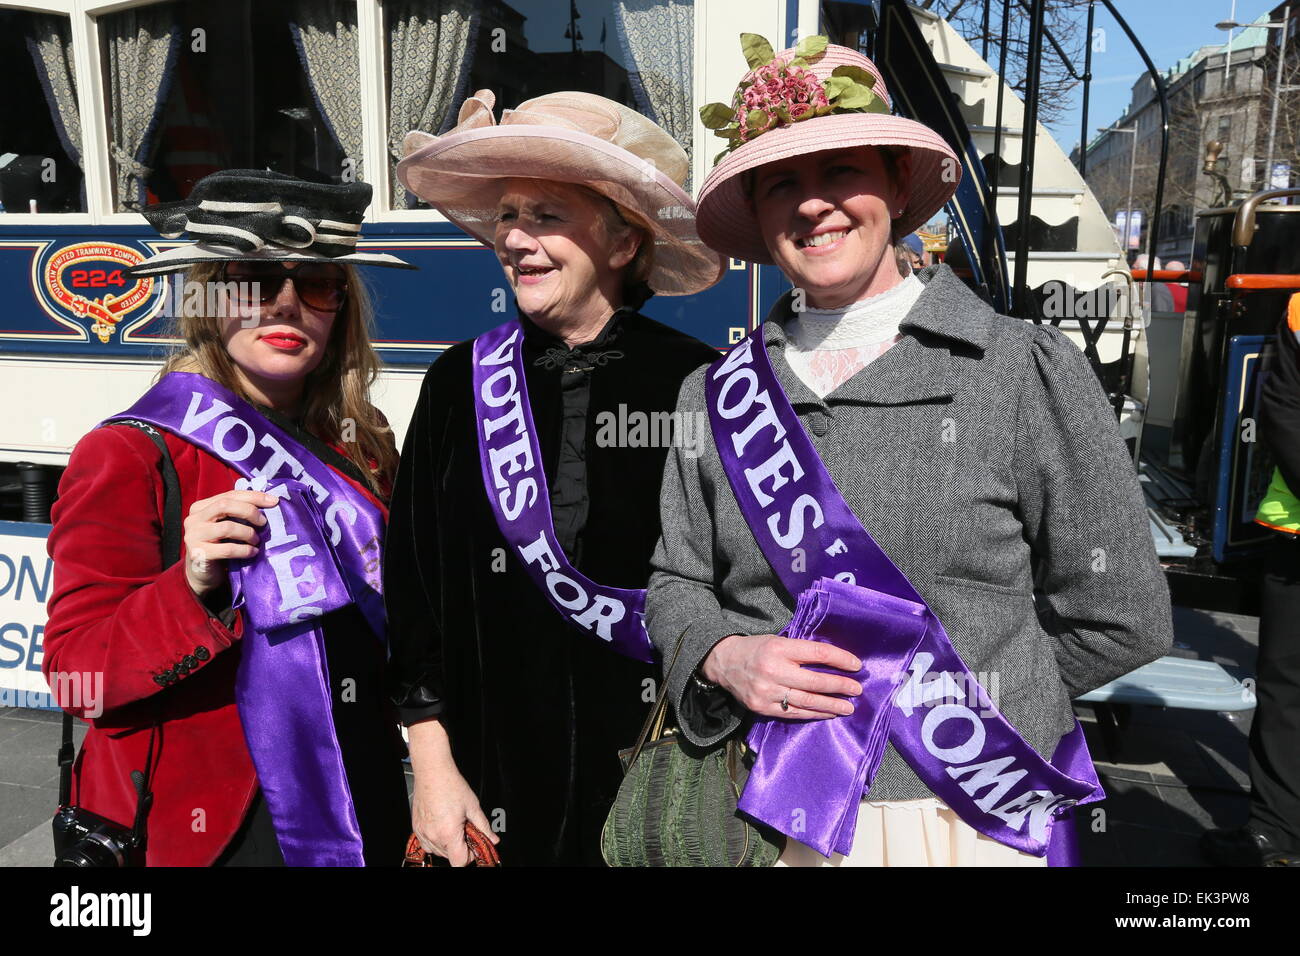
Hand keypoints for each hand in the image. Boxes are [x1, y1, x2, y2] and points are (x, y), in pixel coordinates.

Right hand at [181, 489, 278, 596]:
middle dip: (250, 511)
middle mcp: (193, 519)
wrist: (203, 574)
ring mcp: (193, 536)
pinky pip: (228, 549)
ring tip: (256, 540)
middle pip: (225, 505)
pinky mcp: (198, 554)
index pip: (229, 495)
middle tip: (264, 522)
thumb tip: (269, 501)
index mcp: (200, 507)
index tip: (274, 501)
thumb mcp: (226, 525)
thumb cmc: (219, 546)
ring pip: (227, 527)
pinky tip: (252, 552)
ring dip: (248, 533)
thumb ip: (237, 513)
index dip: (253, 496)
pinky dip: (245, 550)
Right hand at [411, 767, 497, 866]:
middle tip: (465, 829)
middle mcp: (433, 836)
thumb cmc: (450, 785)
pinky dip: (436, 840)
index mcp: (448, 833)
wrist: (432, 772)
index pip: (459, 862)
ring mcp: (422, 833)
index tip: (473, 846)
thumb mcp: (473, 806)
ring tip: (453, 825)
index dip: (469, 857)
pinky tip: (442, 826)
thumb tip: (492, 839)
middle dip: (460, 847)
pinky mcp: (416, 828)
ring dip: (448, 844)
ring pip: (437, 851)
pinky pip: (427, 844)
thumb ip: (484, 826)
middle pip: (449, 857)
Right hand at [701, 634, 862, 719]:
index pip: (817, 653)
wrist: (723, 662)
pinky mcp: (762, 708)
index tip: (856, 665)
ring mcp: (767, 691)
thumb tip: (834, 662)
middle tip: (857, 690)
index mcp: (779, 648)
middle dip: (840, 686)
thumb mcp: (778, 641)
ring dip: (831, 705)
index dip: (839, 659)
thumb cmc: (757, 649)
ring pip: (807, 702)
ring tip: (848, 707)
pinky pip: (794, 713)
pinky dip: (814, 714)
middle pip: (814, 681)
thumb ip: (801, 651)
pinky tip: (827, 713)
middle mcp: (773, 670)